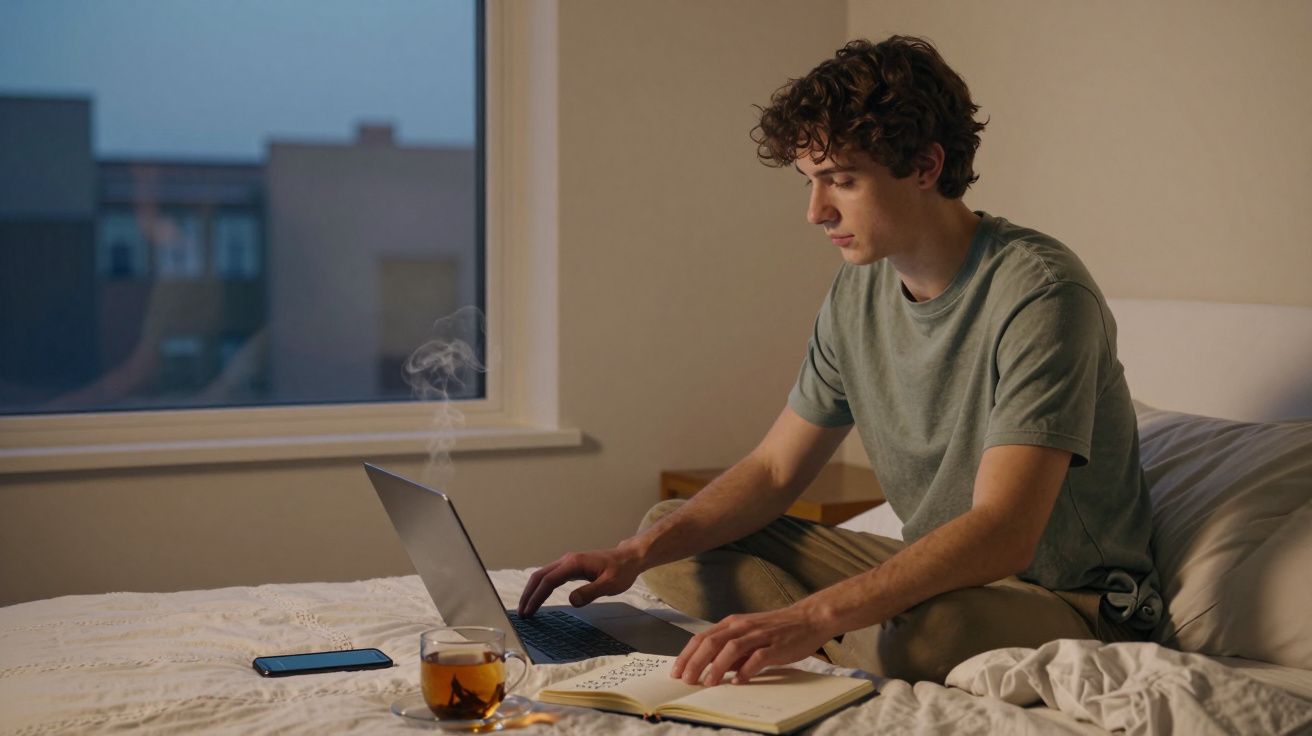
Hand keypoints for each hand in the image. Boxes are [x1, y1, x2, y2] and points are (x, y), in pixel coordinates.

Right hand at [517, 545, 642, 617]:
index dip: (537, 597)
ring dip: (533, 591)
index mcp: (574, 563)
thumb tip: (571, 601)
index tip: (529, 612)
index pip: (549, 581)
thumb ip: (591, 592)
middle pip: (540, 576)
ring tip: (526, 608)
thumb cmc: (621, 571)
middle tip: (521, 613)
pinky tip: (539, 597)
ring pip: (544, 575)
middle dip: (528, 594)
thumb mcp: (610, 584)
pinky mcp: (571, 567)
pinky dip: (541, 588)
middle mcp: (567, 560)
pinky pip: (551, 577)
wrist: (629, 558)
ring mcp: (568, 563)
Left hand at [671, 603, 834, 685]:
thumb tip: (711, 669)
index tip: (677, 671)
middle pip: (712, 642)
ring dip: (716, 666)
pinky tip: (738, 681)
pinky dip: (746, 670)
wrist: (808, 618)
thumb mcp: (748, 635)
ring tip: (708, 682)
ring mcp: (759, 635)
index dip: (687, 655)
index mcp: (733, 623)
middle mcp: (743, 626)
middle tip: (686, 680)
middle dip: (695, 662)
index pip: (702, 638)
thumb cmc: (777, 629)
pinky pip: (757, 658)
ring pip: (731, 648)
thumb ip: (731, 650)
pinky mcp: (775, 645)